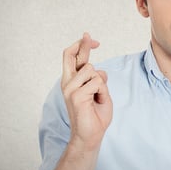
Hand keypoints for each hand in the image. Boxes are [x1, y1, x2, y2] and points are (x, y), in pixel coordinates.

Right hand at [61, 32, 112, 151]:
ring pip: (92, 70)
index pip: (71, 57)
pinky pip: (98, 83)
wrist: (91, 135)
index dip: (81, 46)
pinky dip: (103, 91)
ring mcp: (70, 88)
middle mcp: (67, 82)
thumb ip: (96, 79)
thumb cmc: (95, 114)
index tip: (90, 39)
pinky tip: (96, 102)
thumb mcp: (99, 91)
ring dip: (101, 83)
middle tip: (88, 35)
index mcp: (71, 81)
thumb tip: (98, 68)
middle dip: (83, 44)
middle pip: (72, 55)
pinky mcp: (77, 95)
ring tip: (96, 97)